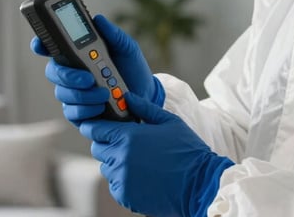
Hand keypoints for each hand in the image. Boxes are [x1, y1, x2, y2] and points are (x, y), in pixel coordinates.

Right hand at [31, 14, 164, 125]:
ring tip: (103, 94)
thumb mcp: (127, 48)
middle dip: (68, 75)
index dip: (40, 44)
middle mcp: (71, 72)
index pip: (52, 46)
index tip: (40, 45)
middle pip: (53, 72)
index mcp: (78, 53)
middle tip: (88, 78)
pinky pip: (72, 112)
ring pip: (63, 93)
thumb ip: (113, 35)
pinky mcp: (79, 112)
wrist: (146, 94)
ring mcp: (74, 92)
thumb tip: (99, 19)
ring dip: (82, 94)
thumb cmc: (132, 69)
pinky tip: (100, 106)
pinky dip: (86, 109)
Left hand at [80, 92, 233, 216]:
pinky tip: (142, 175)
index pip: (95, 129)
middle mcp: (120, 157)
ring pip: (106, 167)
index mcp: (129, 136)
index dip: (93, 126)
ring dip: (115, 162)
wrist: (200, 184)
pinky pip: (114, 184)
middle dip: (107, 143)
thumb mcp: (169, 122)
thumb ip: (144, 108)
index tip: (95, 125)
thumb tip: (127, 97)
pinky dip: (123, 180)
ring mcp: (122, 178)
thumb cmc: (187, 150)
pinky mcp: (125, 195)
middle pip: (98, 148)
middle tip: (125, 143)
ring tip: (138, 161)